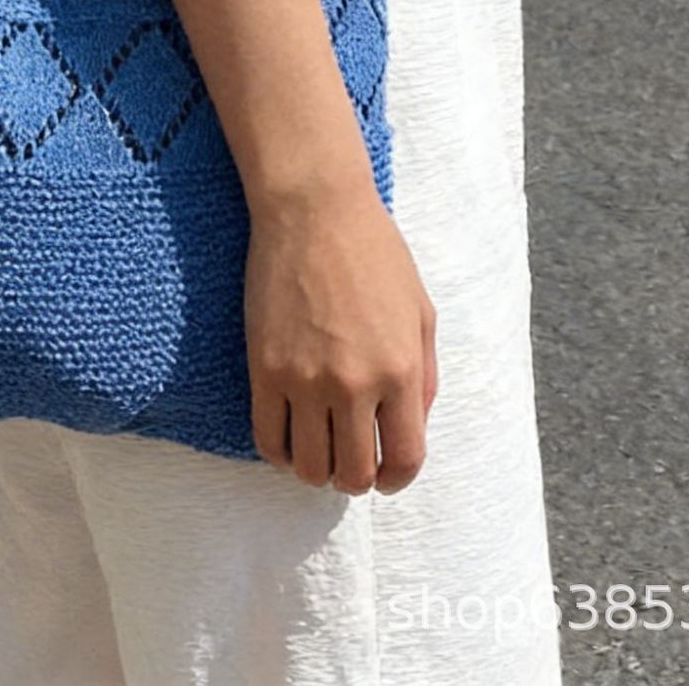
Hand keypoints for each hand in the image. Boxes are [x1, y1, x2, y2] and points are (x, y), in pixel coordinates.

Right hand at [245, 174, 436, 495]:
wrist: (314, 209)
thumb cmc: (374, 252)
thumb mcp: (420, 310)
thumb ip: (423, 376)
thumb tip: (412, 427)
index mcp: (400, 369)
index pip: (404, 459)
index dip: (397, 479)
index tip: (388, 475)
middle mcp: (354, 383)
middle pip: (352, 475)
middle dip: (355, 479)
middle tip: (351, 461)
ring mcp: (305, 379)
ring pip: (307, 468)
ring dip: (316, 469)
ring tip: (320, 448)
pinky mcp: (265, 367)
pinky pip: (267, 439)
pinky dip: (280, 452)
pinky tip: (290, 436)